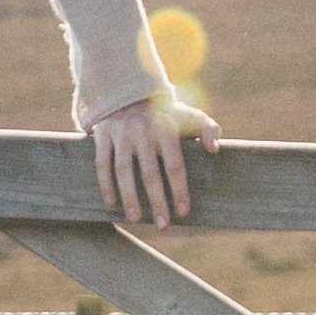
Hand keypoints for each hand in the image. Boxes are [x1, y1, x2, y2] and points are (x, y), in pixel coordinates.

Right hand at [91, 91, 213, 225]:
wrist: (129, 90)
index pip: (174, 165)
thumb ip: (208, 130)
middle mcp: (142, 132)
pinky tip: (111, 203)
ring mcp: (121, 134)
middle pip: (150, 172)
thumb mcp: (189, 115)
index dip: (179, 190)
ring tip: (136, 219)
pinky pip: (101, 163)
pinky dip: (105, 184)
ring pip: (123, 170)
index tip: (183, 212)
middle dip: (157, 201)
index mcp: (166, 129)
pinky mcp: (102, 135)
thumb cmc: (165, 112)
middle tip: (163, 225)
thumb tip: (214, 150)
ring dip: (129, 196)